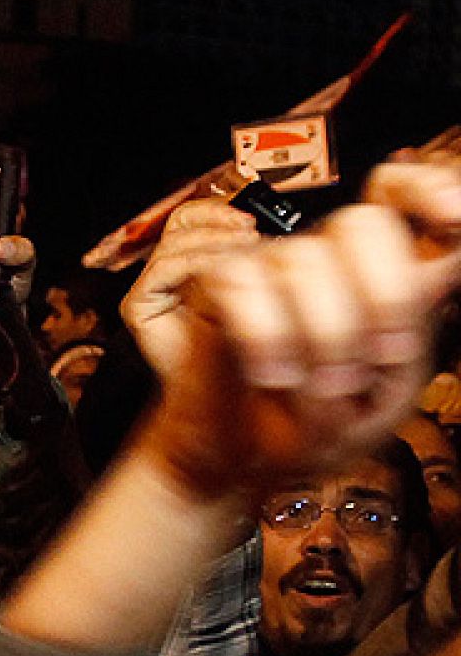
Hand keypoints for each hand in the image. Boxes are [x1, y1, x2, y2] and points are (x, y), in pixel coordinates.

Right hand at [121, 198, 259, 377]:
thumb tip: (265, 229)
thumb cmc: (238, 344)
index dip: (220, 212)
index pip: (194, 218)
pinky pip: (161, 271)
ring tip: (242, 253)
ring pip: (172, 243)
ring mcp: (150, 288)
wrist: (220, 388)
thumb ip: (249, 257)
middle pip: (180, 222)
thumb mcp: (253, 288)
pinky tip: (218, 273)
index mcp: (191, 262)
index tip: (252, 222)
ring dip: (211, 242)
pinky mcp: (138, 306)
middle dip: (216, 221)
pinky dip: (192, 265)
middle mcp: (167, 272)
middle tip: (248, 233)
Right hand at [137, 161, 460, 499]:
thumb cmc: (311, 430)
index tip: (454, 218)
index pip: (404, 197)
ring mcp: (269, 269)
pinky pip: (241, 283)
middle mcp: (326, 261)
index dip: (428, 189)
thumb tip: (411, 301)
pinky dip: (263, 336)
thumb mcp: (384, 402)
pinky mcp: (219, 288)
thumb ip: (408, 349)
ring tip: (315, 389)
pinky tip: (271, 375)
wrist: (237, 466)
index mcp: (380, 278)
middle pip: (363, 223)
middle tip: (382, 358)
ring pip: (305, 261)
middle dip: (384, 295)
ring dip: (322, 338)